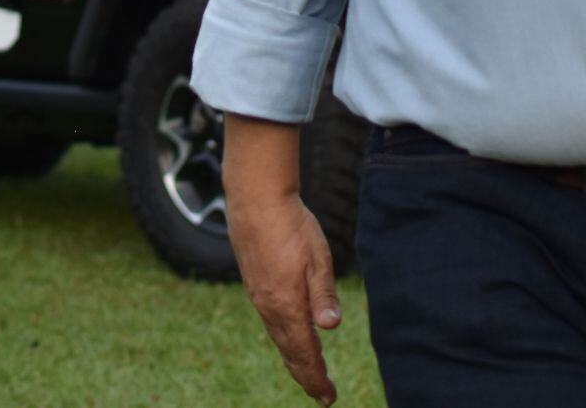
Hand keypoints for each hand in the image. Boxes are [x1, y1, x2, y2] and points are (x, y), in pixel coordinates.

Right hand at [225, 115, 340, 403]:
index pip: (305, 353)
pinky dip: (284, 338)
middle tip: (322, 395)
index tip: (328, 398)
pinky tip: (290, 335)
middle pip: (290, 352)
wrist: (255, 198)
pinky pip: (271, 322)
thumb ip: (323, 295)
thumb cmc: (291, 225)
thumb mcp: (317, 258)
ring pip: (279, 337)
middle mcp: (269, 307)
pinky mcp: (254, 283)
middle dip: (307, 375)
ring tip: (308, 372)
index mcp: (287, 305)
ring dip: (295, 358)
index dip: (317, 377)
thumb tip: (331, 328)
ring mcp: (259, 296)